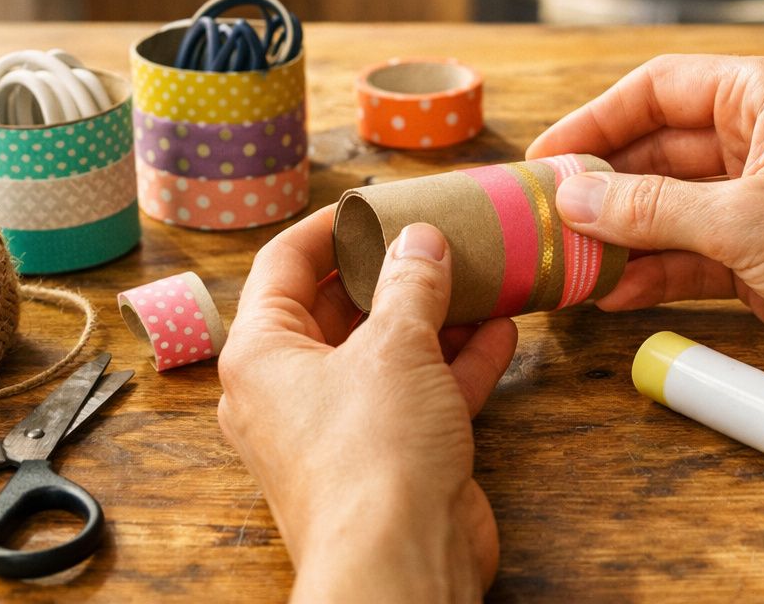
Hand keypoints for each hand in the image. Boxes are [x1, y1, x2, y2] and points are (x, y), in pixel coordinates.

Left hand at [217, 208, 517, 601]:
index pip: (283, 264)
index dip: (328, 225)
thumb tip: (421, 241)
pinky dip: (457, 362)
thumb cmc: (371, 456)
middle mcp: (292, 389)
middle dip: (393, 270)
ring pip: (387, 351)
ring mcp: (342, 425)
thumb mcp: (395, 346)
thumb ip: (412, 284)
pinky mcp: (389, 455)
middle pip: (339, 306)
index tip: (373, 201)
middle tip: (436, 233)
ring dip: (435, 314)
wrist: (400, 561)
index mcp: (262, 354)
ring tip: (479, 273)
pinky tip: (500, 329)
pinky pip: (420, 392)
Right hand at [528, 55, 763, 415]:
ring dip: (620, 234)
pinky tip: (611, 291)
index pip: (659, 89)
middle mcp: (759, 140)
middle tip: (546, 216)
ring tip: (567, 261)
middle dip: (603, 185)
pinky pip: (686, 255)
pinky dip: (650, 272)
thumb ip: (653, 208)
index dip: (598, 120)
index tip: (548, 157)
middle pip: (656, 149)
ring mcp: (758, 200)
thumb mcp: (746, 219)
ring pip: (667, 207)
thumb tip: (573, 198)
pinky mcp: (759, 257)